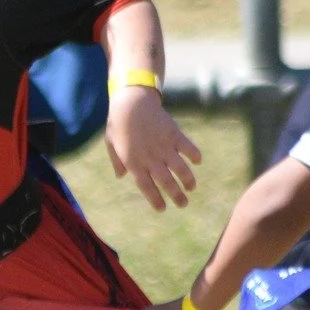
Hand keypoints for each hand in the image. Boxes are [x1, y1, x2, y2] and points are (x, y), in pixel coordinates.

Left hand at [105, 87, 202, 211]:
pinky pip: (187, 147)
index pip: (147, 187)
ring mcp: (163, 146)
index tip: (162, 209)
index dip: (155, 199)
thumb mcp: (111, 143)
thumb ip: (117, 161)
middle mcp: (150, 158)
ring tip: (192, 187)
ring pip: (180, 168)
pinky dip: (194, 155)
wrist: (132, 100)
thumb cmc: (119, 122)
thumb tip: (121, 176)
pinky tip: (198, 161)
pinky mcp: (174, 134)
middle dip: (176, 195)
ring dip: (188, 180)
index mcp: (134, 162)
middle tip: (183, 204)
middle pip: (166, 182)